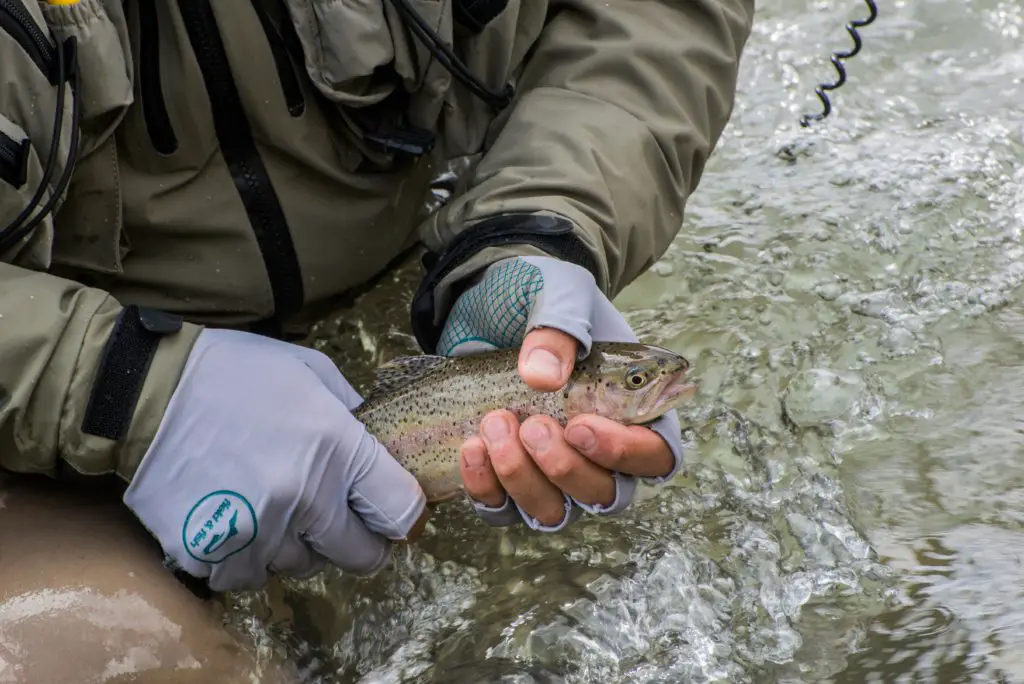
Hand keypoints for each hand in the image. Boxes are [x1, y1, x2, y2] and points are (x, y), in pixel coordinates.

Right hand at [123, 329, 426, 590]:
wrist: (146, 391)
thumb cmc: (234, 373)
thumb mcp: (310, 372)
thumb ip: (352, 412)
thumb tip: (380, 446)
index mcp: (338, 448)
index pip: (400, 510)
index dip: (403, 514)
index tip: (391, 512)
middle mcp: (305, 497)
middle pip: (362, 556)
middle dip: (358, 540)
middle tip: (338, 519)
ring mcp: (257, 530)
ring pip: (302, 566)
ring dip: (296, 544)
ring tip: (272, 503)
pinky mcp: (211, 553)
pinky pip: (248, 577)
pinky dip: (246, 558)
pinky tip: (235, 518)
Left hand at [437, 256, 683, 530]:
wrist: (486, 302)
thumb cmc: (540, 296)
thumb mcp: (556, 292)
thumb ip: (559, 328)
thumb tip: (543, 376)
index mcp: (632, 409)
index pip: (655, 456)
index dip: (625, 454)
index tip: (580, 426)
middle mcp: (598, 453)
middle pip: (603, 494)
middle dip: (563, 467)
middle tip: (531, 423)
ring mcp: (550, 472)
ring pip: (551, 511)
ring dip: (521, 478)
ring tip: (495, 424)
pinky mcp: (504, 478)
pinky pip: (500, 509)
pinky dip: (484, 486)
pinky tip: (471, 447)